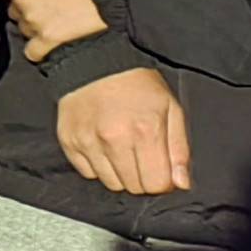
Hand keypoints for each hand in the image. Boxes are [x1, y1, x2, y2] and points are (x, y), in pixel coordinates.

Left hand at [10, 0, 105, 62]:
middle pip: (12, 6)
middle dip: (27, 4)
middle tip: (50, 0)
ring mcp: (32, 20)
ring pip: (23, 27)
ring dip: (36, 24)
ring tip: (59, 16)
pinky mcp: (48, 40)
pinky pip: (34, 51)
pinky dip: (41, 48)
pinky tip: (54, 38)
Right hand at [57, 63, 193, 195]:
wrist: (94, 62)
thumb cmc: (137, 85)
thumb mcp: (171, 109)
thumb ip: (179, 149)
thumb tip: (181, 183)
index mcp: (146, 132)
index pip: (157, 184)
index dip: (163, 180)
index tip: (161, 168)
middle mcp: (115, 140)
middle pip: (134, 187)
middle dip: (142, 177)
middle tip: (141, 155)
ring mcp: (89, 142)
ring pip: (111, 184)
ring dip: (120, 173)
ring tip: (122, 150)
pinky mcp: (70, 142)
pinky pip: (89, 173)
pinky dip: (98, 166)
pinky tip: (103, 146)